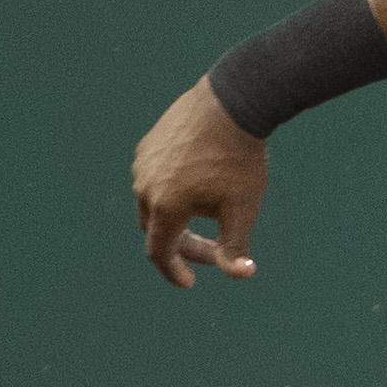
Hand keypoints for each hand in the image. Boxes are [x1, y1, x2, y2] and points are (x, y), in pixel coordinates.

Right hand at [133, 76, 266, 287]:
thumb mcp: (242, 207)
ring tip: (211, 210)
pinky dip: (172, 189)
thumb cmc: (240, 159)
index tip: (190, 282)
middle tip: (214, 248)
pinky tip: (200, 182)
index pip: (159, 252)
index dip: (175, 271)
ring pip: (153, 201)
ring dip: (178, 215)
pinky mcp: (148, 143)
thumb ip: (235, 246)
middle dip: (184, 244)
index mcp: (165, 207)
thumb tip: (240, 275)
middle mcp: (145, 186)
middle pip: (157, 229)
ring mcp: (143, 162)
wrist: (233, 104)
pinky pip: (154, 175)